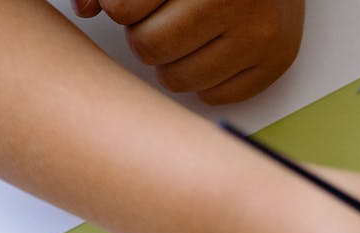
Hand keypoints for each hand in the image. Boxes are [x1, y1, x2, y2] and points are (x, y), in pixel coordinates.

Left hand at [74, 0, 302, 104]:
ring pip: (177, 79)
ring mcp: (258, 32)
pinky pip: (215, 96)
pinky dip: (204, 80)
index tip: (138, 2)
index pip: (123, 8)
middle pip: (149, 46)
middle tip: (161, 20)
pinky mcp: (276, 60)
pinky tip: (212, 51)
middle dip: (145, 35)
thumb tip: (82, 6)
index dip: (121, 7)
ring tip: (185, 35)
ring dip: (170, 62)